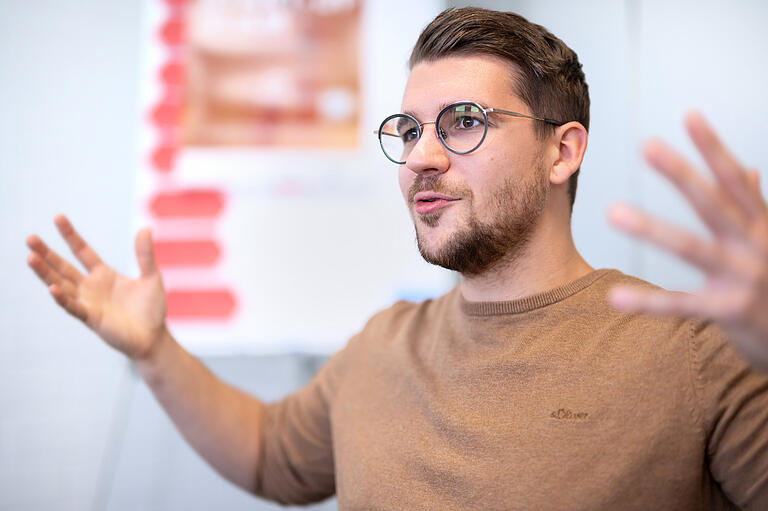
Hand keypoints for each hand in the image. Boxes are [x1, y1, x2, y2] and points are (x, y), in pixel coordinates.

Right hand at [26, 214, 167, 360]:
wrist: (154, 338)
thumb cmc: (151, 309)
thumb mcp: (150, 276)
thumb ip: (145, 254)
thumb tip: (146, 227)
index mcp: (103, 275)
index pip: (82, 251)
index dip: (70, 235)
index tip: (57, 217)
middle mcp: (91, 287)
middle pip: (63, 267)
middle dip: (46, 253)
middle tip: (29, 238)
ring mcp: (88, 303)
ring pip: (61, 284)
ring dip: (46, 273)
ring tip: (30, 257)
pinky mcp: (91, 319)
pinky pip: (73, 307)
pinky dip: (63, 298)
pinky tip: (52, 287)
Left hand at [607, 111, 767, 369]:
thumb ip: (756, 206)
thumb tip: (749, 169)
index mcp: (761, 226)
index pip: (733, 180)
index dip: (712, 147)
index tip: (690, 115)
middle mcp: (753, 246)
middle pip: (712, 203)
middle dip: (681, 173)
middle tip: (646, 144)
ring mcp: (744, 277)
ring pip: (692, 248)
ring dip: (651, 228)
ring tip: (612, 212)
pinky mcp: (732, 311)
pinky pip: (683, 305)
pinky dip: (648, 302)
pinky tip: (615, 298)